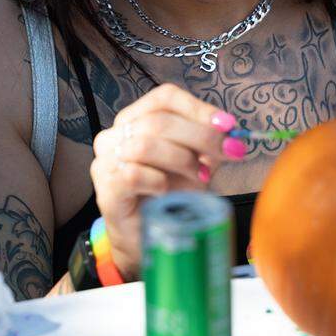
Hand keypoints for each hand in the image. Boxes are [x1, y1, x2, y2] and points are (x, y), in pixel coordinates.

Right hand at [89, 84, 242, 280]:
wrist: (146, 237)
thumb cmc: (168, 196)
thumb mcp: (195, 162)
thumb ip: (209, 145)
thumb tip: (231, 132)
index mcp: (136, 119)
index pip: (165, 98)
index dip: (198, 108)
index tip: (227, 126)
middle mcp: (115, 134)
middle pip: (159, 120)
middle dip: (200, 136)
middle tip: (227, 153)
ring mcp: (105, 160)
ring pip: (145, 144)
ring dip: (181, 160)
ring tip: (198, 178)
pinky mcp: (105, 187)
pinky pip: (133, 174)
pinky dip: (158, 182)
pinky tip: (166, 192)